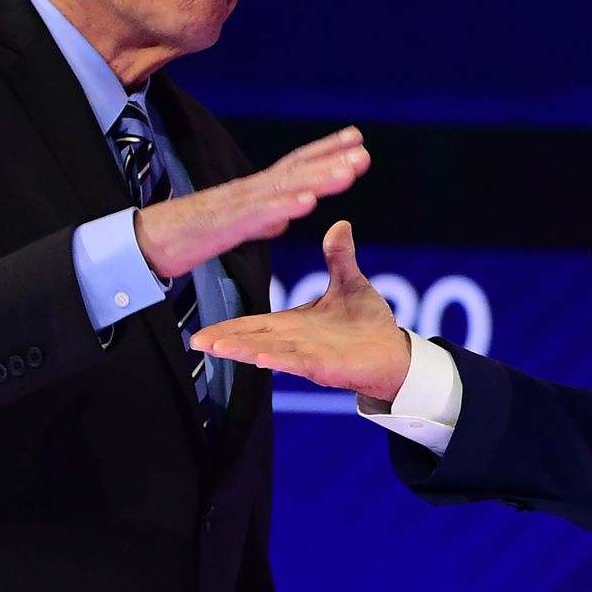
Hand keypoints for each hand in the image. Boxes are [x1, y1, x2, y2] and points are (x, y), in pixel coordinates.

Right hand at [136, 127, 369, 278]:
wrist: (141, 244)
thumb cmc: (185, 235)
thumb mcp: (232, 228)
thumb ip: (259, 220)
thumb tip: (283, 217)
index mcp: (252, 193)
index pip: (294, 166)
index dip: (325, 151)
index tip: (357, 139)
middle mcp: (247, 192)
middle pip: (295, 170)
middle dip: (332, 158)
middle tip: (364, 149)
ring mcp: (235, 206)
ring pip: (283, 189)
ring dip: (319, 178)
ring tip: (350, 171)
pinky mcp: (222, 225)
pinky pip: (256, 216)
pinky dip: (283, 207)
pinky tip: (308, 203)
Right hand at [191, 221, 411, 400]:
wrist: (396, 350)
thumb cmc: (369, 322)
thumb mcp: (350, 283)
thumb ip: (338, 257)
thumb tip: (340, 224)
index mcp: (294, 323)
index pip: (254, 325)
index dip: (227, 327)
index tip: (200, 332)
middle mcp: (295, 341)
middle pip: (253, 339)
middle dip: (225, 340)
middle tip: (195, 341)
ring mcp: (308, 355)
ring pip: (269, 352)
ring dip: (243, 350)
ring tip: (216, 348)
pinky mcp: (325, 367)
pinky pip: (298, 363)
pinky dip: (279, 360)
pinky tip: (261, 360)